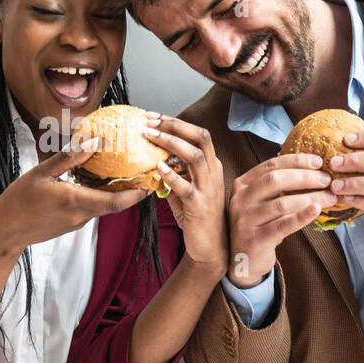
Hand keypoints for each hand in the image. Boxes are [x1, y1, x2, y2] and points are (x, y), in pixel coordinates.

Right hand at [0, 136, 148, 253]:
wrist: (4, 232)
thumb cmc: (18, 202)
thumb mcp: (41, 173)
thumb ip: (69, 158)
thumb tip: (94, 141)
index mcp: (75, 201)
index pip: (116, 201)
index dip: (137, 193)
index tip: (150, 180)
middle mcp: (81, 216)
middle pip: (115, 204)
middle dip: (131, 190)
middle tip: (143, 171)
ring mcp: (76, 222)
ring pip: (103, 206)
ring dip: (114, 192)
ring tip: (122, 171)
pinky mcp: (70, 225)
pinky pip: (91, 208)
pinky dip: (98, 196)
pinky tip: (95, 181)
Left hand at [141, 113, 226, 275]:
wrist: (210, 246)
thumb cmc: (196, 216)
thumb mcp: (185, 188)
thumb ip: (173, 172)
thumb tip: (150, 157)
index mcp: (211, 165)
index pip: (197, 134)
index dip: (176, 123)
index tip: (153, 116)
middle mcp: (213, 172)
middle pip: (200, 138)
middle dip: (175, 125)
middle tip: (150, 120)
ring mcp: (208, 188)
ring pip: (196, 157)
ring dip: (172, 143)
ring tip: (151, 136)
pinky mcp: (200, 205)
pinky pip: (186, 186)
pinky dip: (171, 175)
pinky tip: (157, 167)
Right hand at [226, 152, 336, 287]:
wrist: (242, 260)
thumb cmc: (259, 226)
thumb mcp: (260, 202)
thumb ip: (276, 187)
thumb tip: (314, 171)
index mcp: (242, 185)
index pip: (271, 165)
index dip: (296, 161)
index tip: (318, 162)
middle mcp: (240, 199)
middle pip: (275, 180)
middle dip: (305, 177)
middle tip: (327, 181)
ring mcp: (245, 220)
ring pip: (282, 204)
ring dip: (310, 198)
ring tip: (329, 197)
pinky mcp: (254, 239)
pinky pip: (282, 226)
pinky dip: (301, 217)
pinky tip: (316, 210)